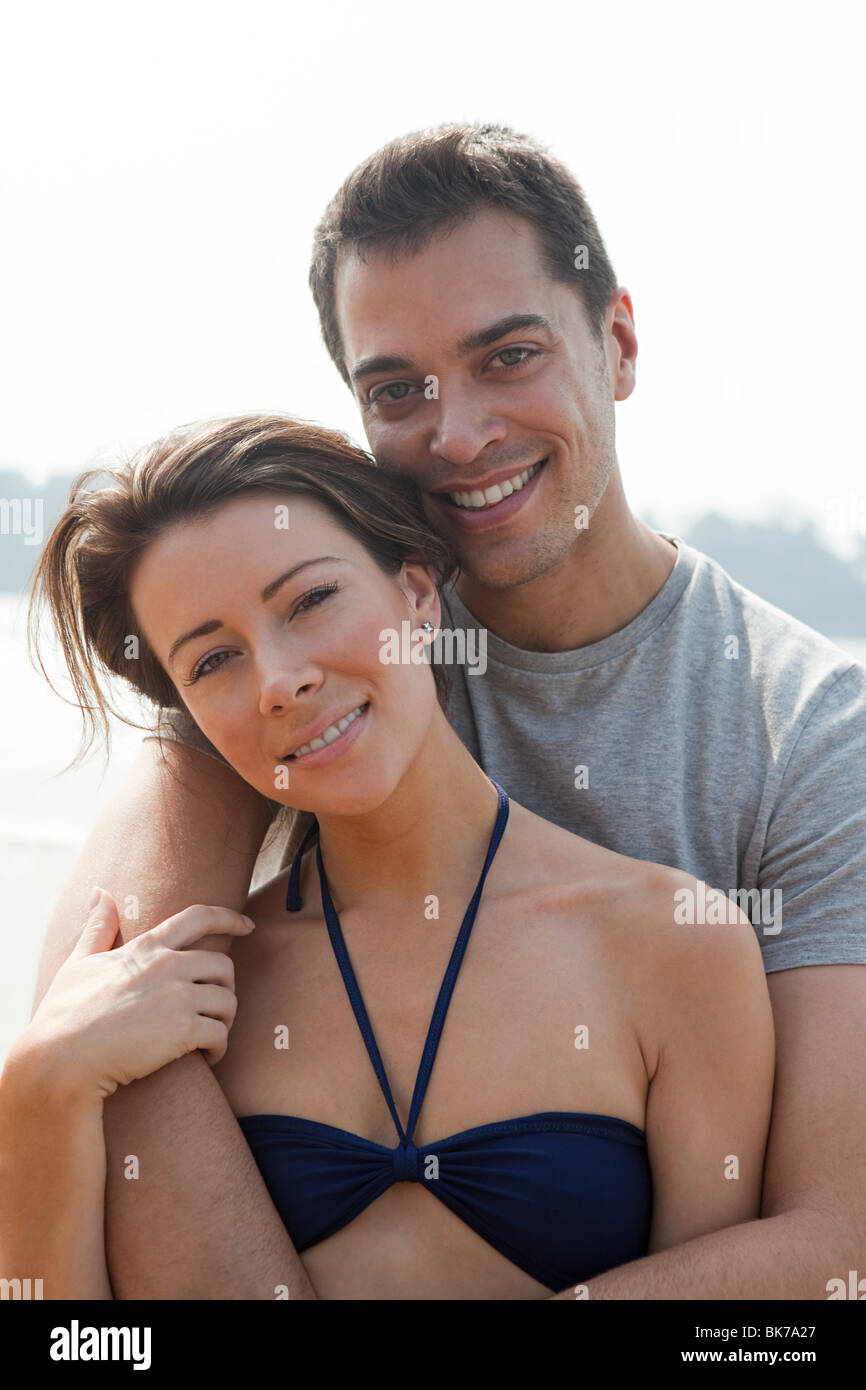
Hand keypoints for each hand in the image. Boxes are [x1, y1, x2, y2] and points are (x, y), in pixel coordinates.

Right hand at [19, 889, 254, 1100]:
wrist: (62, 1058)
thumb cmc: (64, 1013)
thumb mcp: (79, 962)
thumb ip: (97, 927)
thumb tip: (99, 891)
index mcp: (145, 948)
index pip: (197, 918)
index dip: (228, 918)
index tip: (248, 925)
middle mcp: (167, 966)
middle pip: (224, 965)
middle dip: (225, 986)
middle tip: (215, 1007)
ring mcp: (178, 997)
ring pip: (228, 1001)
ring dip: (224, 1020)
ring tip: (210, 1036)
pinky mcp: (183, 1030)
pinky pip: (221, 1034)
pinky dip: (219, 1048)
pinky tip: (208, 1057)